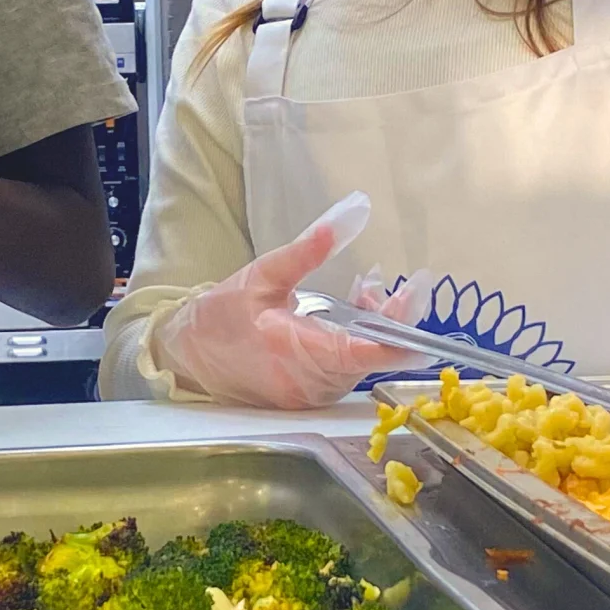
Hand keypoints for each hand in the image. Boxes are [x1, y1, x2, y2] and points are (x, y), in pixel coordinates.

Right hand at [147, 193, 422, 409]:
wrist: (184, 358)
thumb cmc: (219, 316)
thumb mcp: (263, 274)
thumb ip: (310, 247)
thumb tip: (355, 211)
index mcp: (297, 351)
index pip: (364, 352)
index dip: (401, 337)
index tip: (426, 314)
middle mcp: (309, 382)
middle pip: (370, 357)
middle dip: (394, 320)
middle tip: (415, 285)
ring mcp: (309, 395)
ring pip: (360, 364)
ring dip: (376, 328)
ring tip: (373, 288)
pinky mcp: (307, 398)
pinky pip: (344, 371)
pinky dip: (357, 343)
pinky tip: (356, 310)